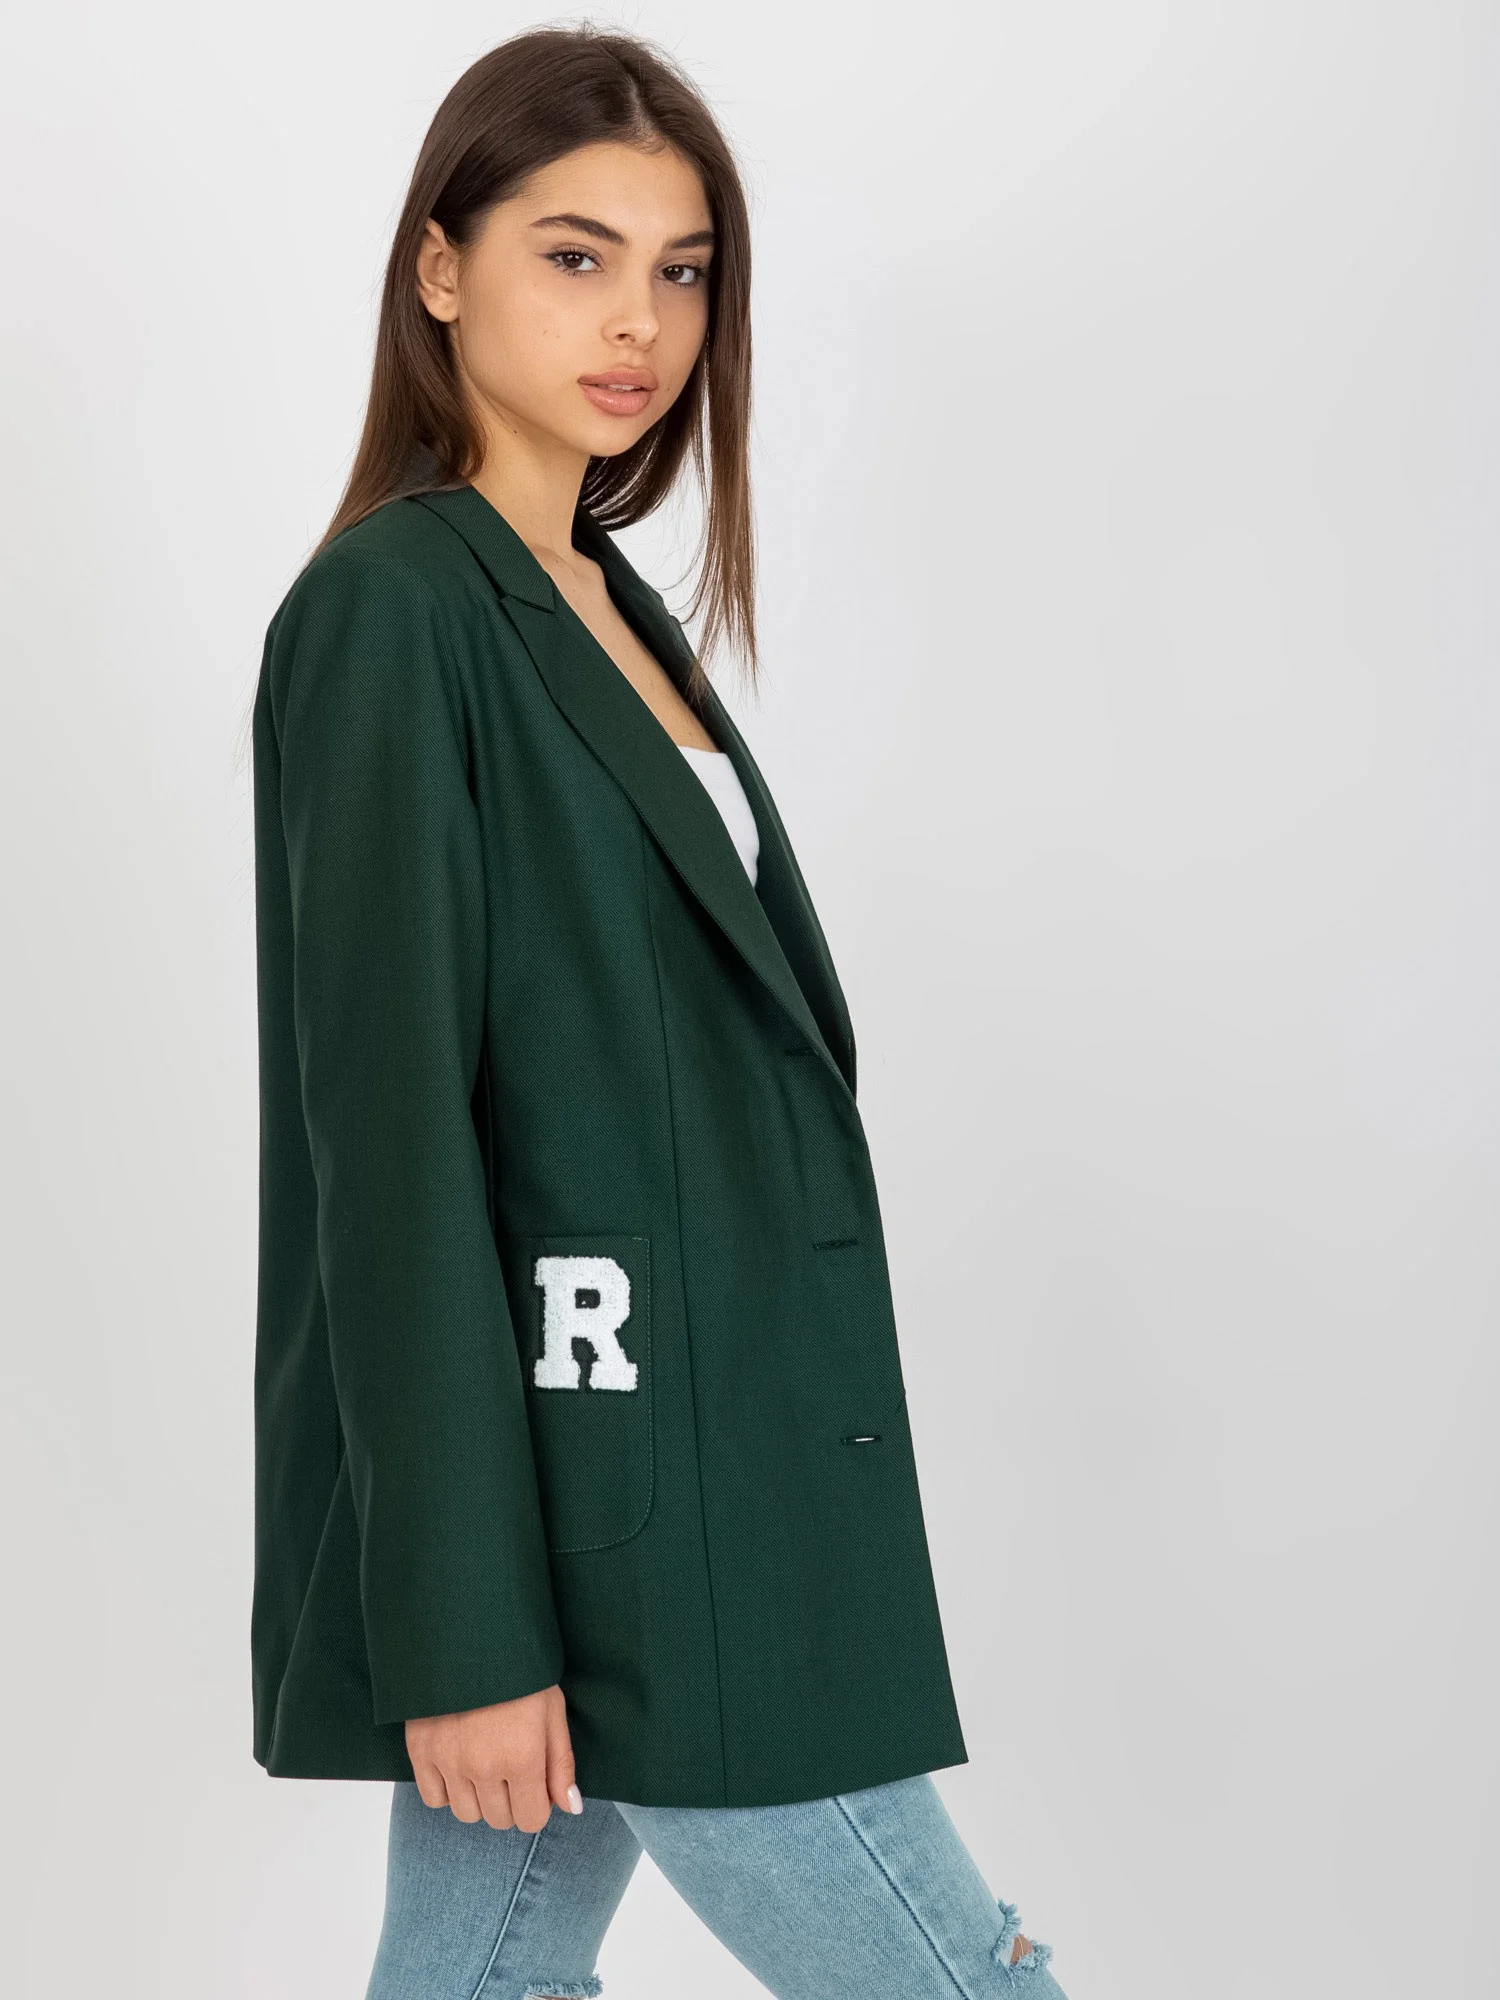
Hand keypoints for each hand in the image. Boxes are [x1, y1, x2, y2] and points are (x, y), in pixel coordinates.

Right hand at [405, 1684, 581, 1831]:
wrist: (470, 1635)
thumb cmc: (519, 1670)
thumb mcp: (552, 1709)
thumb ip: (561, 1764)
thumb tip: (570, 1808)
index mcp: (522, 1758)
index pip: (531, 1819)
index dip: (537, 1803)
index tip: (534, 1782)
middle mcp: (484, 1768)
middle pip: (500, 1819)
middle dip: (511, 1800)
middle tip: (510, 1766)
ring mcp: (448, 1761)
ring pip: (467, 1814)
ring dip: (479, 1797)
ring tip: (484, 1761)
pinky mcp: (420, 1751)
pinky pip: (433, 1798)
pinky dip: (447, 1789)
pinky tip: (458, 1763)